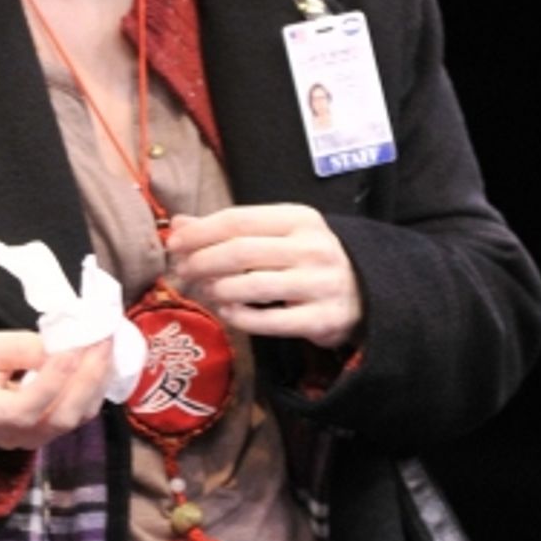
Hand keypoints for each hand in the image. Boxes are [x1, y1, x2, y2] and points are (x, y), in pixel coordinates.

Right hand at [0, 330, 114, 450]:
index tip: (71, 350)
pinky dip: (96, 386)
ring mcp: (37, 438)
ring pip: (77, 417)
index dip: (51, 381)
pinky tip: (102, 360)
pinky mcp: (53, 431)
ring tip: (107, 344)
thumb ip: (16, 349)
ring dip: (97, 380)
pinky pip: (81, 413)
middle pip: (60, 416)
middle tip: (102, 340)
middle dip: (87, 377)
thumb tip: (61, 345)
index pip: (24, 408)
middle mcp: (15, 435)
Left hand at [168, 205, 362, 350]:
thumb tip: (179, 223)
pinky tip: (227, 311)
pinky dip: (239, 317)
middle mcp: (313, 248)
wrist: (366, 294)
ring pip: (251, 286)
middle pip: (241, 252)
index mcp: (300, 219)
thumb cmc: (309, 260)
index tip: (174, 244)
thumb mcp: (279, 234)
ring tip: (203, 291)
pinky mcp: (322, 320)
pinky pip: (268, 321)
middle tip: (182, 272)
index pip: (238, 220)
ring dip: (217, 290)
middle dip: (202, 262)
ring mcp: (320, 285)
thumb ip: (231, 228)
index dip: (199, 232)